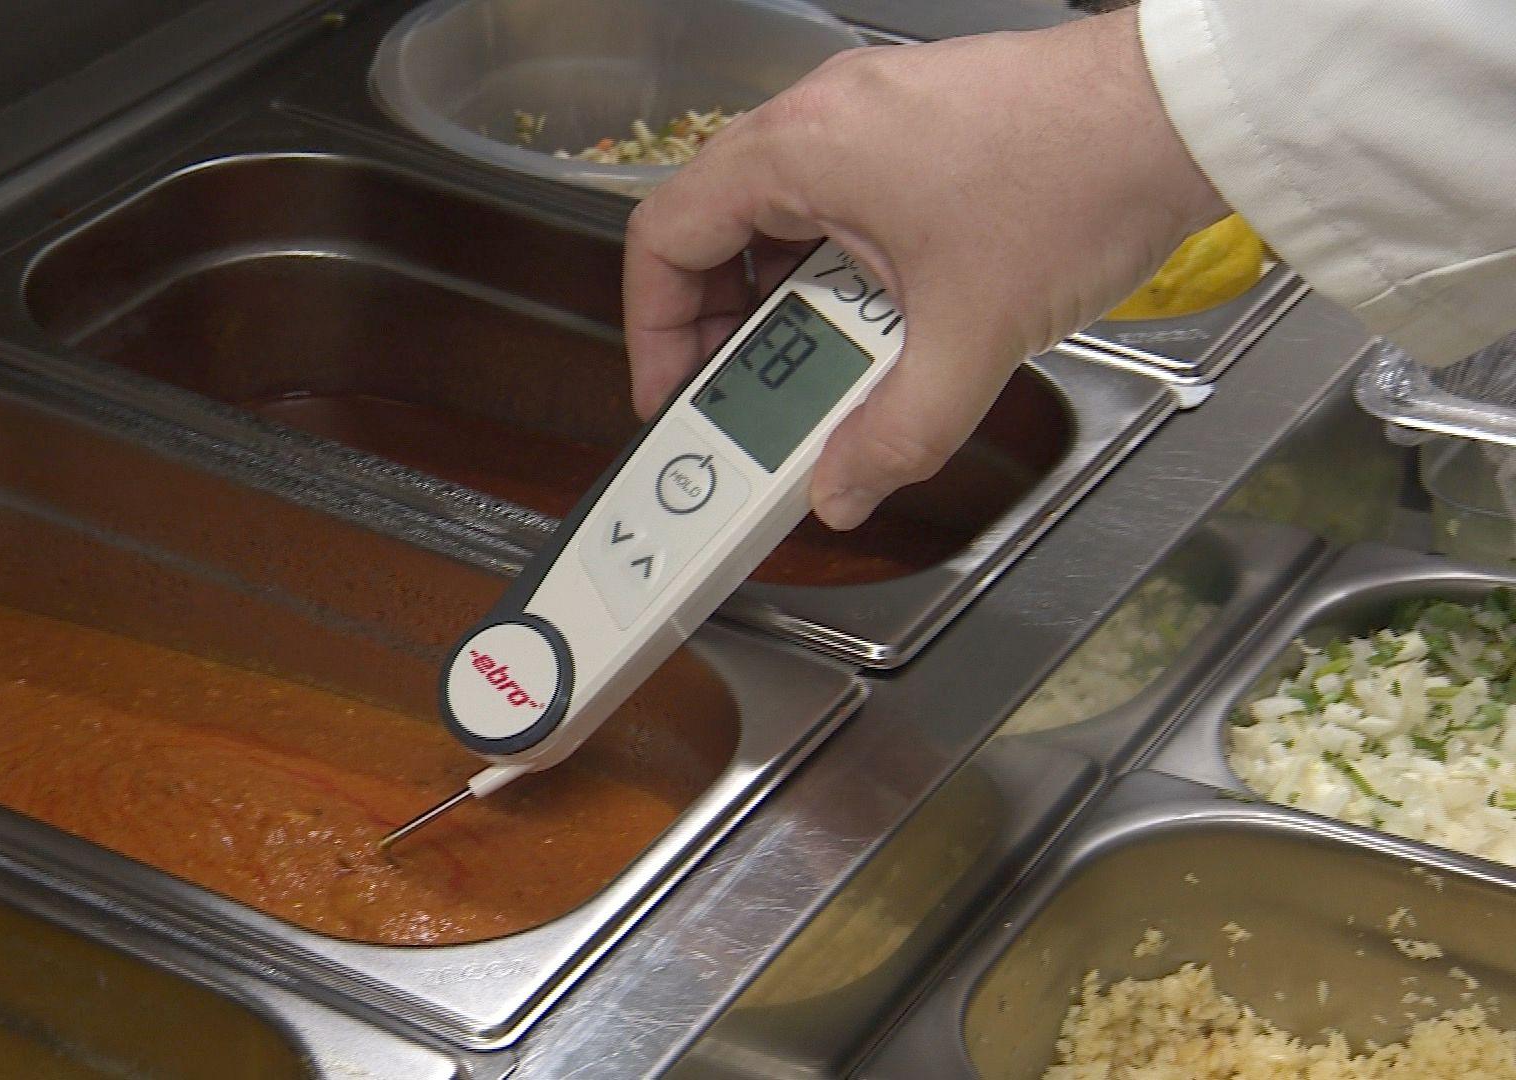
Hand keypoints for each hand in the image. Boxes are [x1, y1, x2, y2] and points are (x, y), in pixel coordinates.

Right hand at [622, 8, 1228, 529]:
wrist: (1187, 112)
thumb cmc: (1082, 180)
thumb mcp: (972, 339)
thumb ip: (893, 435)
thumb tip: (841, 491)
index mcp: (800, 150)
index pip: (665, 237)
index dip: (652, 328)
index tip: (674, 392)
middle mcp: (819, 116)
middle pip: (714, 230)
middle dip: (723, 328)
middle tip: (745, 397)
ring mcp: (868, 113)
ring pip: (779, 219)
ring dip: (789, 302)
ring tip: (829, 370)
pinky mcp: (915, 124)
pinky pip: (837, 202)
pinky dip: (840, 268)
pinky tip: (888, 320)